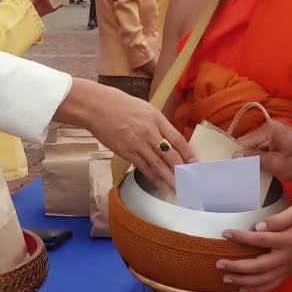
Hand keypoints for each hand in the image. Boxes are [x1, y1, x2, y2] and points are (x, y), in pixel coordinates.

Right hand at [60, 78, 191, 187]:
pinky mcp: (126, 151)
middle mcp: (150, 132)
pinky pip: (142, 166)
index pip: (178, 139)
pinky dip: (151, 175)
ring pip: (157, 164)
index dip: (187, 153)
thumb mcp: (145, 109)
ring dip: (168, 177)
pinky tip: (157, 181)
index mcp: (157, 119)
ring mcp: (138, 143)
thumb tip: (168, 139)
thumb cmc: (121, 105)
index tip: (194, 163)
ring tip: (176, 187)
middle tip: (188, 180)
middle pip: (170, 155)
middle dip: (180, 169)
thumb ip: (157, 124)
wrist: (97, 107)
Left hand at [217, 205, 291, 291]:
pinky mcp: (288, 273)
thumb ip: (278, 219)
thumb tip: (258, 227)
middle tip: (218, 263)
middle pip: (259, 267)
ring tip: (225, 278)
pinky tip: (241, 288)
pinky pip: (270, 285)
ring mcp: (287, 268)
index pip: (261, 240)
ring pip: (263, 280)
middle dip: (237, 267)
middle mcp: (287, 258)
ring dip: (242, 281)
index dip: (242, 237)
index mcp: (289, 240)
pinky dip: (255, 289)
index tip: (225, 233)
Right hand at [234, 119, 291, 183]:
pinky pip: (269, 146)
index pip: (244, 142)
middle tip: (247, 173)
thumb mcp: (276, 164)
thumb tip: (236, 156)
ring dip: (259, 158)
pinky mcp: (286, 138)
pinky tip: (268, 168)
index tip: (235, 170)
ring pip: (260, 146)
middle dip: (249, 157)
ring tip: (258, 172)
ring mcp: (280, 131)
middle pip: (252, 142)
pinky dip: (267, 156)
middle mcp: (273, 126)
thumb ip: (255, 159)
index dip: (239, 156)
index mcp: (269, 128)